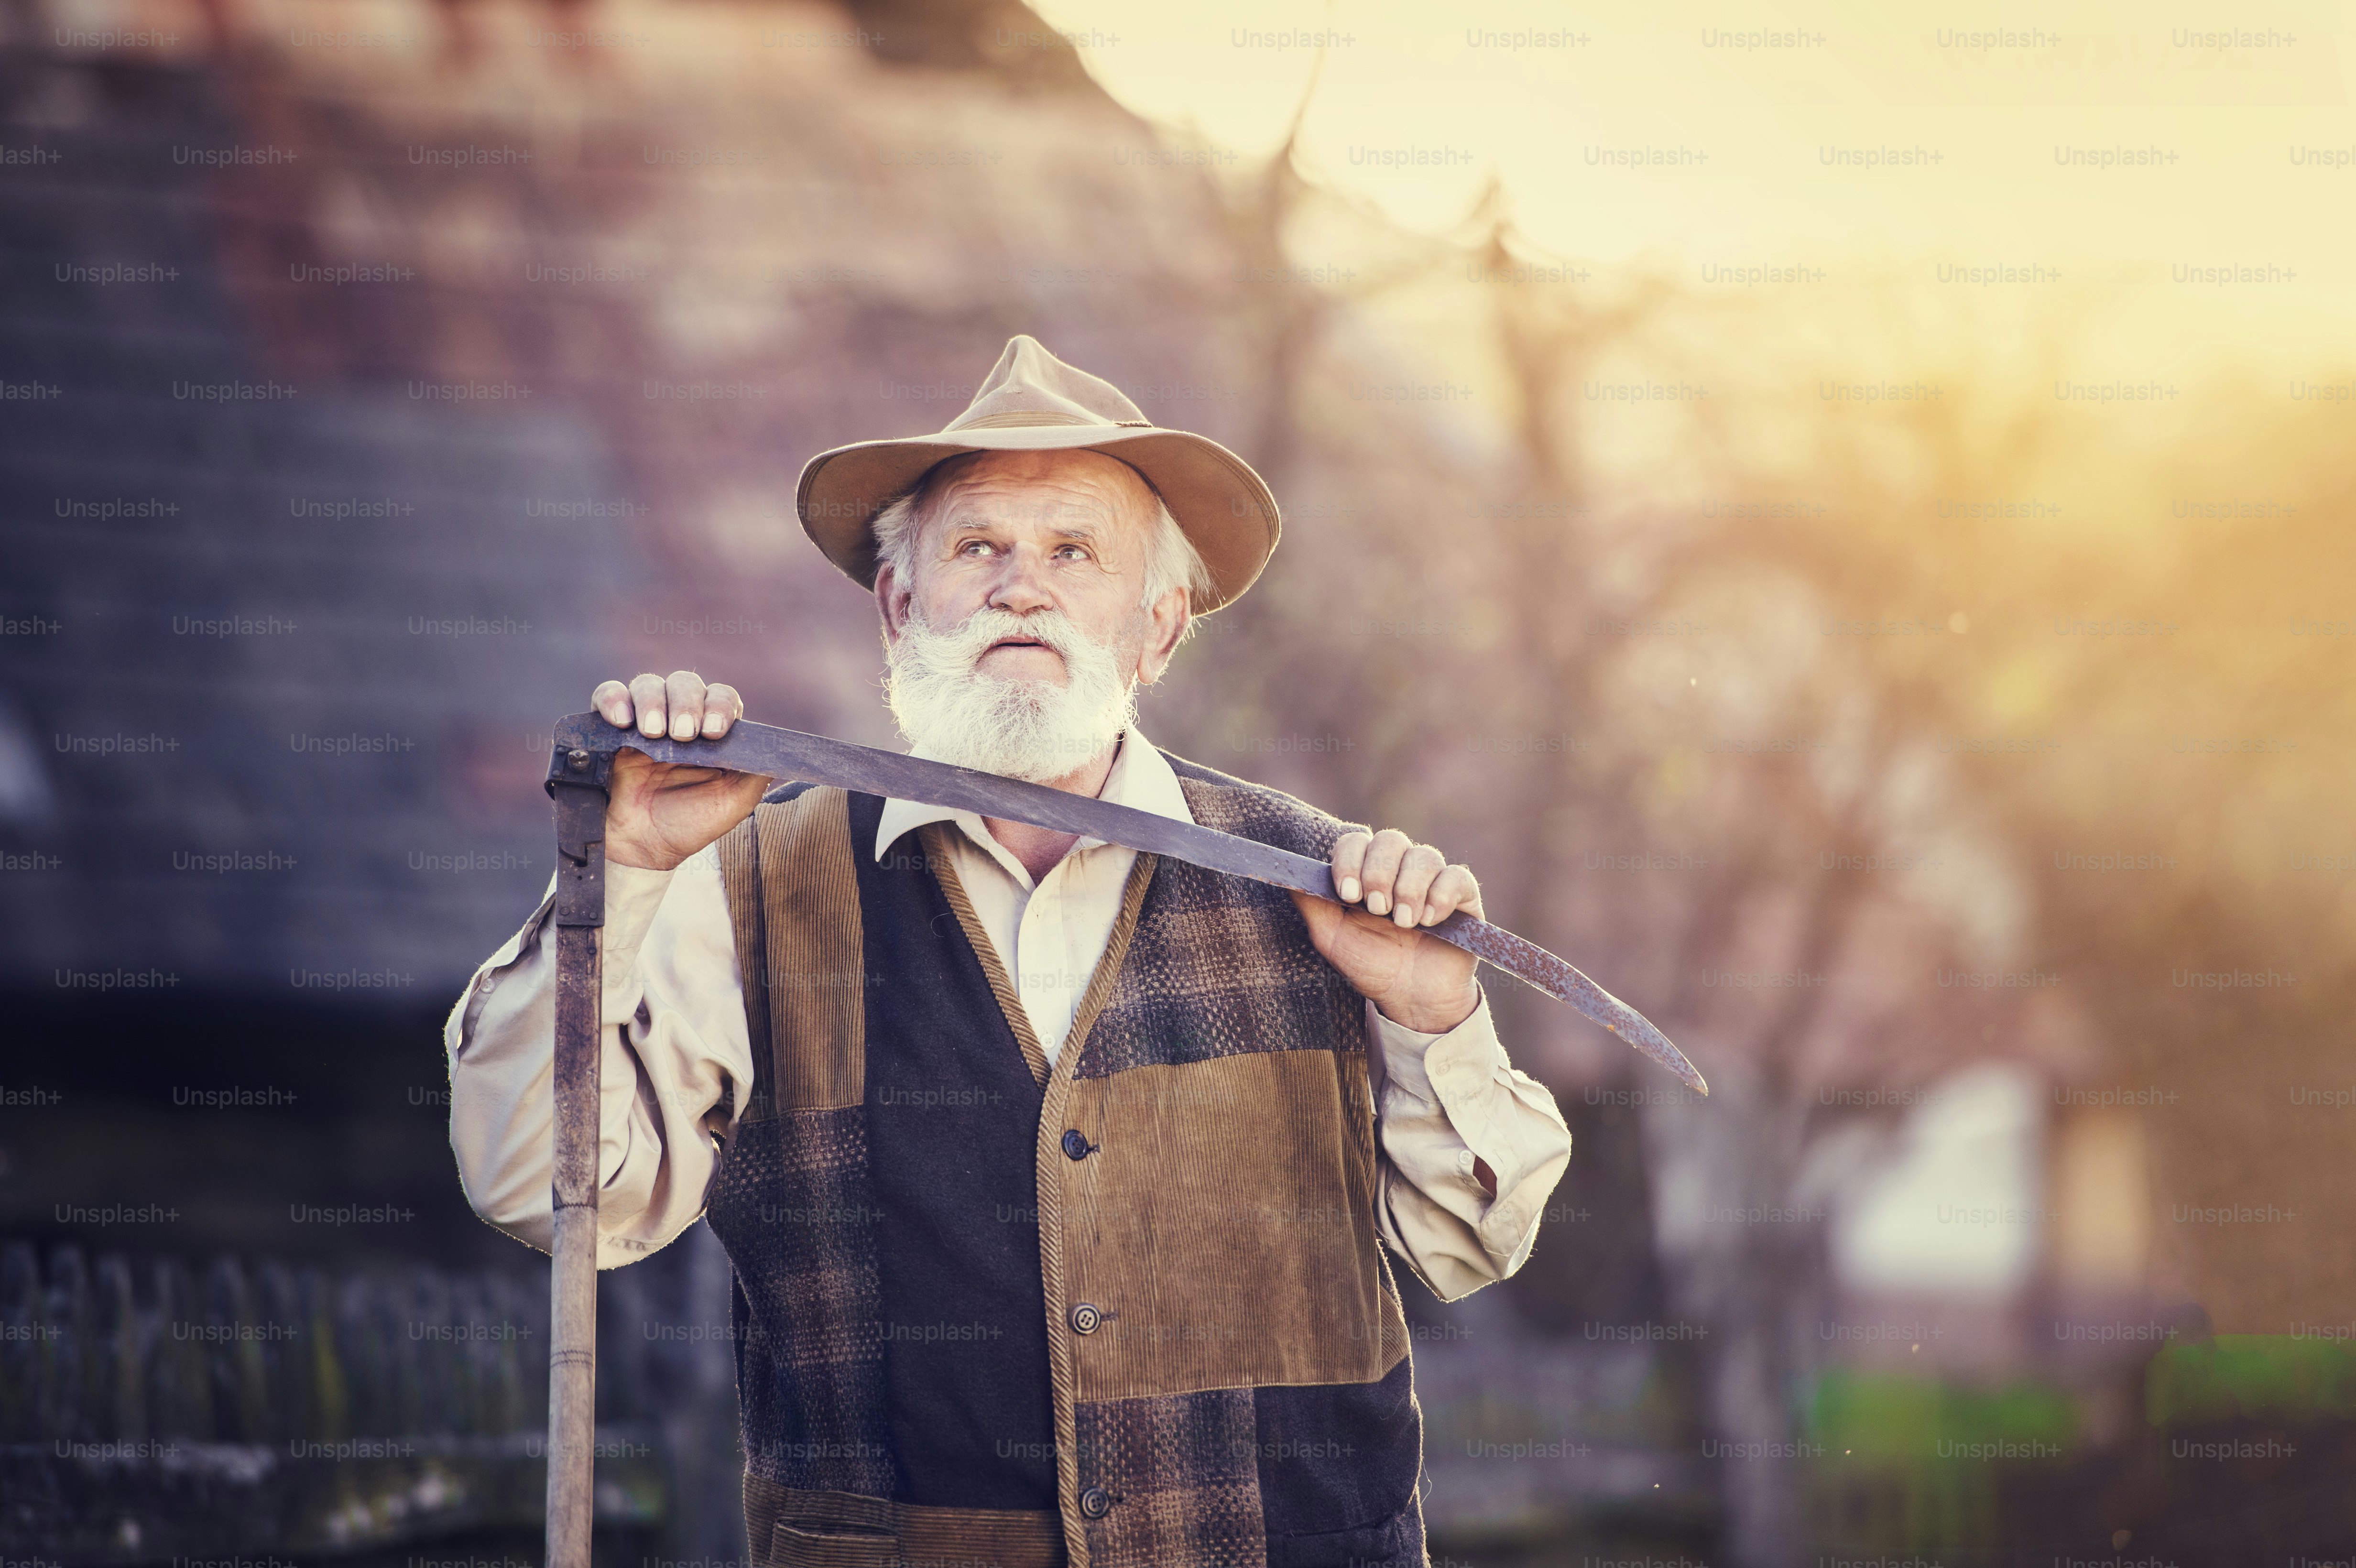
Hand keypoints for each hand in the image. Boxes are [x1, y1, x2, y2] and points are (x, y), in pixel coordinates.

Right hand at [588, 672, 771, 870]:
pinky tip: (622, 720)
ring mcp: (643, 721)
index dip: (719, 705)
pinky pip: (608, 696)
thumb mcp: (735, 801)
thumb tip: (778, 748)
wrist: (644, 848)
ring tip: (654, 733)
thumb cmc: (691, 822)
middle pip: (684, 682)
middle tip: (683, 734)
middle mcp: (678, 718)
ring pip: (647, 684)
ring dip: (653, 702)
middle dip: (687, 703)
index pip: (720, 696)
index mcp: (710, 730)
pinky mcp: (609, 729)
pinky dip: (613, 699)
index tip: (715, 731)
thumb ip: (758, 772)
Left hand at [1288, 829, 1482, 1034]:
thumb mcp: (1331, 937)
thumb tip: (1285, 873)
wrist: (1410, 999)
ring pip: (1425, 855)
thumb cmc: (1370, 964)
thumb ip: (1311, 904)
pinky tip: (1430, 920)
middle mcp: (1400, 868)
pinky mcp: (1462, 896)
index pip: (1355, 841)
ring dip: (1409, 889)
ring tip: (1403, 922)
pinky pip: (1457, 876)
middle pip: (1391, 839)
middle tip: (1376, 910)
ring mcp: (1433, 879)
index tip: (1348, 895)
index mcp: (1366, 872)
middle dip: (1379, 873)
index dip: (1349, 861)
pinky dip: (1441, 895)